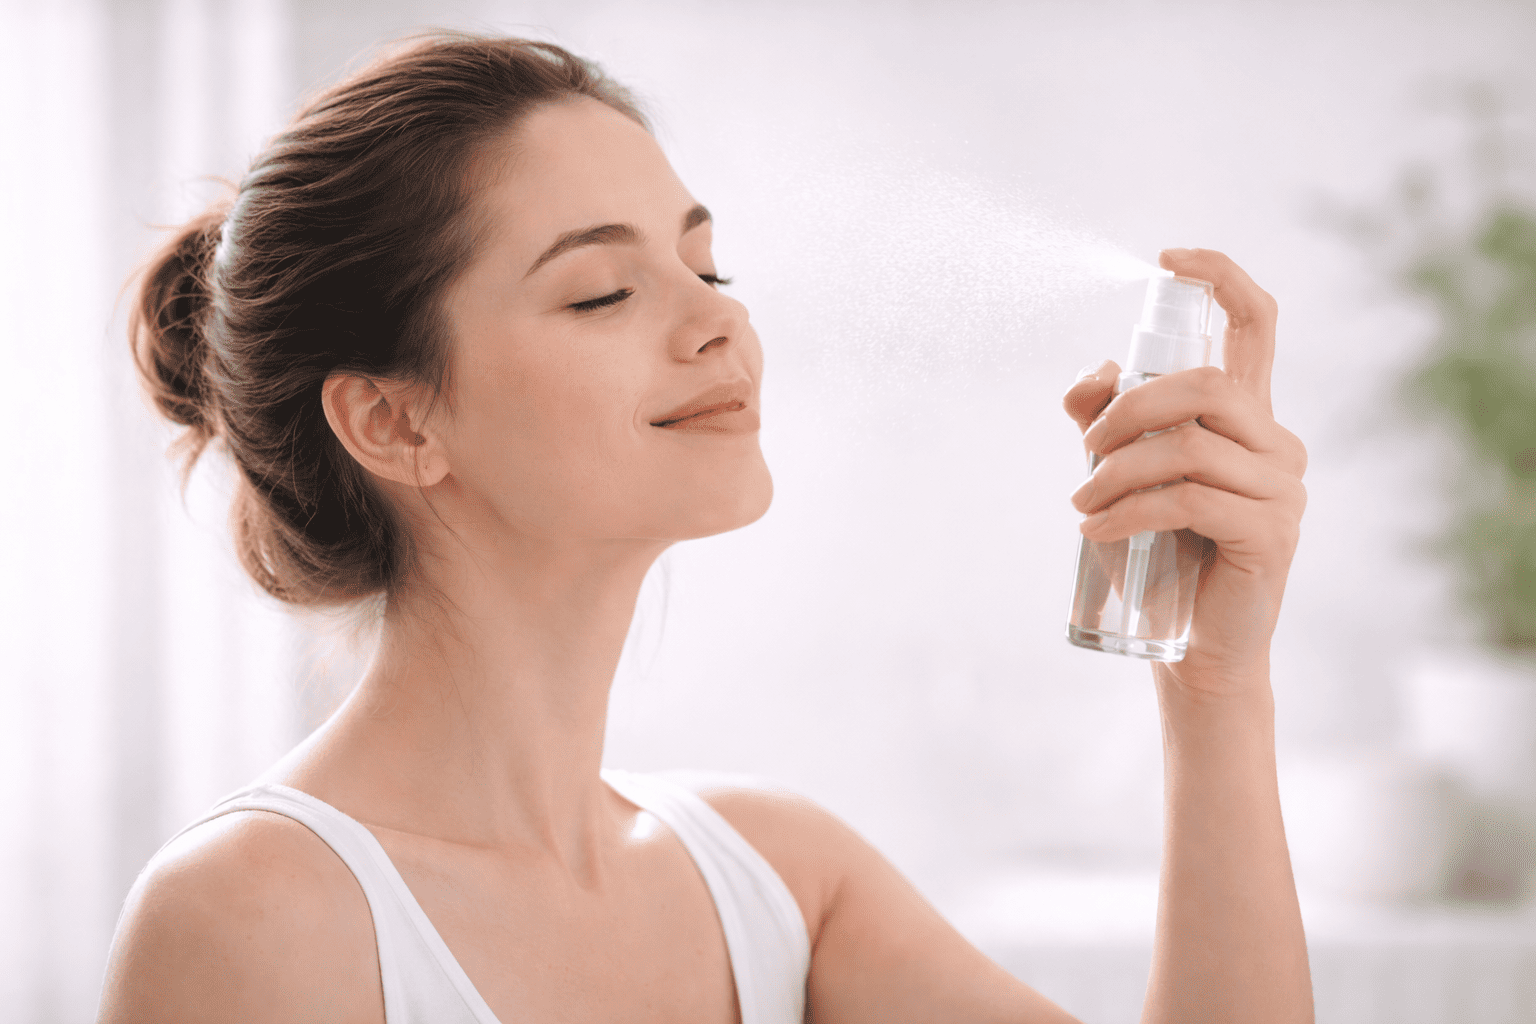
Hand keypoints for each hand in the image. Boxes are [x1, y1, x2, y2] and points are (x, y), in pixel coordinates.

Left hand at [1062, 249, 1306, 699]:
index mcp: (1248, 416)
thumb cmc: (1161, 555)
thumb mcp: (1124, 476)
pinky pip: (1189, 499)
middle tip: (1083, 452)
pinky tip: (1095, 530)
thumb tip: (1092, 374)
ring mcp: (1282, 487)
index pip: (1256, 324)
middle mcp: (1277, 442)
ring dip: (1117, 472)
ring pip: (1187, 446)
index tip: (1167, 257)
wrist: (1196, 646)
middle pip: (1201, 385)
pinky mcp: (1271, 532)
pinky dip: (1129, 510)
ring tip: (1082, 505)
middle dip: (1127, 410)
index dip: (1220, 277)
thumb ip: (1107, 420)